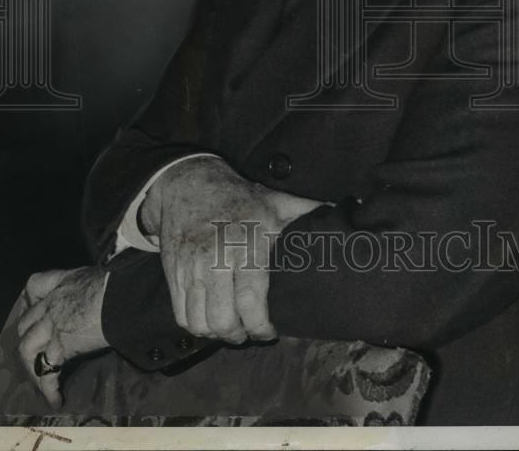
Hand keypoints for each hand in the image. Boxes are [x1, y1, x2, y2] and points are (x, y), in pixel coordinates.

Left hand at [17, 265, 108, 408]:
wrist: (122, 297)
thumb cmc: (118, 283)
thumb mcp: (98, 276)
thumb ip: (90, 287)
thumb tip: (100, 295)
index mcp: (62, 283)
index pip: (34, 284)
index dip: (29, 298)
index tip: (31, 308)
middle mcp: (52, 305)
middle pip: (25, 323)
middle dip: (27, 338)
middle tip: (36, 353)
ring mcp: (52, 326)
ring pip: (27, 349)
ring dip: (31, 368)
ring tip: (40, 382)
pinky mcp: (61, 347)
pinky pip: (48, 373)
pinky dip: (49, 389)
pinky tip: (56, 401)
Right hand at [140, 156, 319, 343]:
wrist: (187, 184)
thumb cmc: (237, 197)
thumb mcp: (274, 201)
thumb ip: (306, 210)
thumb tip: (345, 210)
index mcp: (246, 244)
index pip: (251, 300)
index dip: (262, 326)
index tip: (271, 330)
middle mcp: (215, 259)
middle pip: (224, 319)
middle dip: (240, 334)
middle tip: (251, 331)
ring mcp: (191, 268)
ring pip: (200, 323)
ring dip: (218, 333)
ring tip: (232, 328)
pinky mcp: (173, 273)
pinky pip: (181, 316)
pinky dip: (197, 326)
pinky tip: (211, 320)